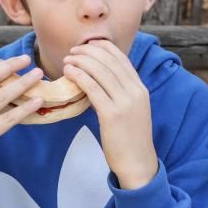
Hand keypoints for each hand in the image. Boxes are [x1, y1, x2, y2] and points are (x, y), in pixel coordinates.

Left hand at [63, 40, 157, 188]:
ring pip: (100, 71)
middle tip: (73, 51)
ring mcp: (125, 103)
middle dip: (88, 51)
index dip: (102, 47)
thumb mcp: (132, 109)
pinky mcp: (112, 115)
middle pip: (109, 61)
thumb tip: (98, 78)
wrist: (137, 162)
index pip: (121, 58)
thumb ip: (120, 92)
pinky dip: (79, 76)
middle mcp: (135, 91)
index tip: (87, 45)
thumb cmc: (130, 137)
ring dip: (81, 62)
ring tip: (67, 60)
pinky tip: (69, 72)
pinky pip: (93, 88)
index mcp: (140, 88)